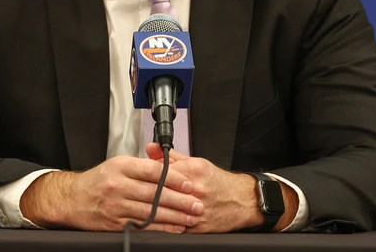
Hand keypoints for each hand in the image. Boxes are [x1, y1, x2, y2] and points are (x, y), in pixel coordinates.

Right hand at [20, 155, 204, 232]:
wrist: (73, 199)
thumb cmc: (97, 181)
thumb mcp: (116, 164)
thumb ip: (141, 165)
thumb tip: (168, 166)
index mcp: (120, 166)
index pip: (153, 171)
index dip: (175, 178)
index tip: (190, 184)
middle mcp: (118, 185)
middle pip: (155, 193)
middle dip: (180, 200)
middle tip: (197, 203)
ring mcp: (116, 206)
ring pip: (151, 211)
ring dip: (175, 216)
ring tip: (191, 217)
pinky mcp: (115, 223)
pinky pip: (143, 226)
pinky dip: (161, 228)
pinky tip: (174, 228)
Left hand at [145, 143, 269, 232]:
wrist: (242, 200)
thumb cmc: (218, 181)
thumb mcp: (196, 162)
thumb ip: (170, 157)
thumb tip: (150, 148)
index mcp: (193, 171)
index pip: (162, 172)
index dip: (145, 176)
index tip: (135, 179)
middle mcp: (195, 189)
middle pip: (162, 192)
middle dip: (146, 194)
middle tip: (132, 195)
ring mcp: (197, 209)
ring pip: (168, 211)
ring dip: (152, 211)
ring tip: (138, 209)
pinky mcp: (199, 226)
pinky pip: (176, 227)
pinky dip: (165, 225)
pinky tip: (154, 223)